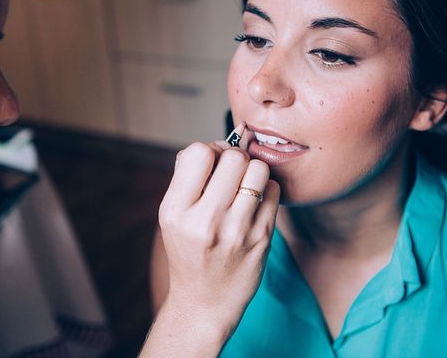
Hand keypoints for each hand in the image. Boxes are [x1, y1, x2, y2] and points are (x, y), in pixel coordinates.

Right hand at [158, 140, 278, 339]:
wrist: (205, 302)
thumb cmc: (188, 252)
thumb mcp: (171, 216)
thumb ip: (187, 178)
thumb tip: (217, 143)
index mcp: (176, 211)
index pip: (198, 152)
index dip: (208, 150)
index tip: (211, 163)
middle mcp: (205, 221)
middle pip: (233, 157)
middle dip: (233, 158)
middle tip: (230, 172)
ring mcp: (237, 231)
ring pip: (258, 169)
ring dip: (253, 170)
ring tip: (244, 185)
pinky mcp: (262, 239)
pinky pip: (275, 190)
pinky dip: (267, 188)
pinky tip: (255, 201)